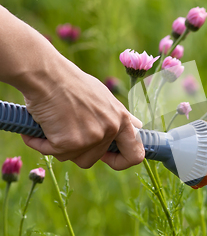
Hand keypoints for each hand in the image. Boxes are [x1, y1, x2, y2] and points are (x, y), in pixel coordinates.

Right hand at [20, 54, 144, 169]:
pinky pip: (53, 152)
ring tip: (54, 123)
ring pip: (72, 158)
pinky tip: (40, 125)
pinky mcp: (70, 142)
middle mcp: (110, 129)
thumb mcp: (105, 98)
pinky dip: (41, 143)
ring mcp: (91, 137)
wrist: (47, 74)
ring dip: (60, 146)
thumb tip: (138, 126)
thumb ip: (119, 116)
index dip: (121, 161)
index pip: (134, 154)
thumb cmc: (72, 84)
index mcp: (121, 119)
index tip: (107, 158)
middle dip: (77, 149)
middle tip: (66, 128)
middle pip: (93, 158)